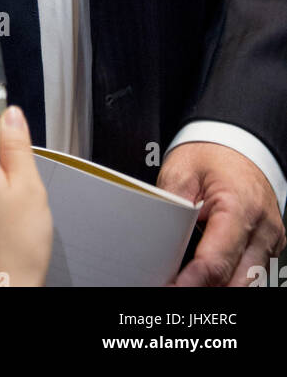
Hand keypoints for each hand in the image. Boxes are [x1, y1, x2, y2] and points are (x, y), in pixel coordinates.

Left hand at [157, 142, 285, 286]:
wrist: (237, 141)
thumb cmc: (211, 154)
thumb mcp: (181, 172)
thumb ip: (172, 209)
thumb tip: (159, 245)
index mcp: (239, 206)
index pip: (215, 262)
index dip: (190, 283)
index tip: (169, 289)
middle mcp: (262, 227)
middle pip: (234, 281)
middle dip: (203, 289)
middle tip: (171, 288)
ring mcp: (270, 238)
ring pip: (246, 283)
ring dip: (217, 286)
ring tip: (186, 282)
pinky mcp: (269, 245)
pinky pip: (252, 274)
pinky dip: (229, 278)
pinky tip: (206, 277)